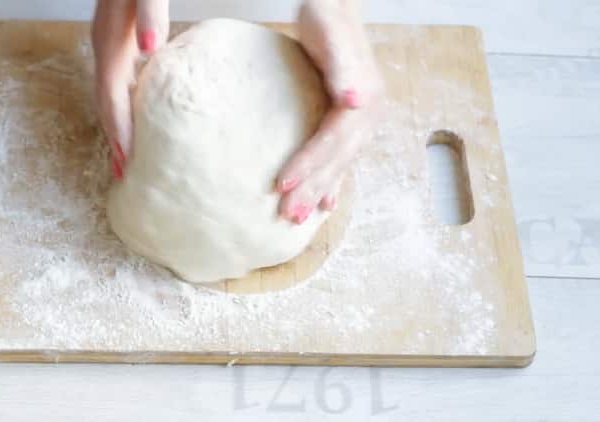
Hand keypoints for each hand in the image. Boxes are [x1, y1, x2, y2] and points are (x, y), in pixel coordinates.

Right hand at [92, 0, 168, 178]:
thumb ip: (147, 10)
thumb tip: (149, 48)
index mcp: (111, 39)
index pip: (111, 95)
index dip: (117, 129)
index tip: (125, 161)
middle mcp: (105, 43)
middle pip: (105, 101)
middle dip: (113, 138)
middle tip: (122, 173)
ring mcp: (111, 41)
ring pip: (109, 93)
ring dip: (117, 125)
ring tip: (125, 154)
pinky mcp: (121, 37)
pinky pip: (119, 81)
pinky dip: (124, 104)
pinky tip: (138, 112)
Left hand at [276, 0, 383, 223]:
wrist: (336, 5)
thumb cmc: (328, 16)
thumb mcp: (331, 34)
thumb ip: (342, 67)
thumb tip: (354, 100)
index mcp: (366, 100)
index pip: (334, 140)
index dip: (310, 163)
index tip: (282, 182)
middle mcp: (368, 115)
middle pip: (338, 159)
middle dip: (314, 188)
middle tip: (288, 215)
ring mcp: (361, 121)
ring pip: (340, 164)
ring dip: (321, 191)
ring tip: (300, 216)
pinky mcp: (348, 122)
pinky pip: (341, 158)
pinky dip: (333, 182)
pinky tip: (326, 202)